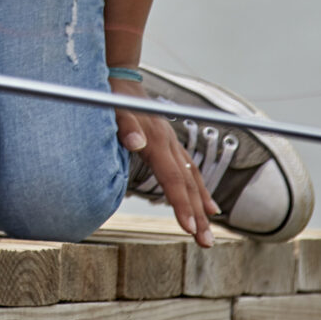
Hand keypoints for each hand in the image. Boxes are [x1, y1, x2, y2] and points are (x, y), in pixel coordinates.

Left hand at [119, 105, 219, 245]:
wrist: (119, 75)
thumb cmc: (112, 94)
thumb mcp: (112, 107)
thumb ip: (124, 125)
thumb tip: (136, 143)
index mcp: (156, 140)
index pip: (173, 178)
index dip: (181, 204)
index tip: (188, 229)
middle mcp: (169, 143)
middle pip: (189, 184)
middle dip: (197, 216)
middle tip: (206, 244)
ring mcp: (171, 143)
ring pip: (192, 180)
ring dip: (202, 208)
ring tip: (208, 233)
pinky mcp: (169, 144)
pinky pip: (190, 171)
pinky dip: (200, 190)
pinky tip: (208, 206)